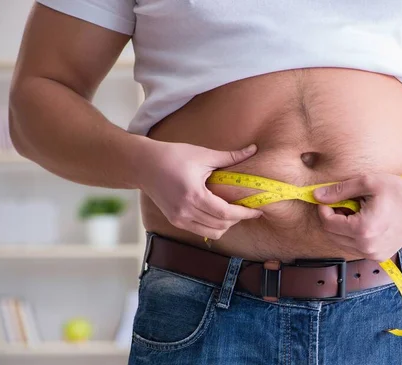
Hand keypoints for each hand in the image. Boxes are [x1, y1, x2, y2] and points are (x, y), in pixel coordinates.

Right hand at [137, 140, 262, 239]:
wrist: (143, 165)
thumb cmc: (173, 156)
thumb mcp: (203, 154)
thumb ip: (230, 156)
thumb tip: (253, 149)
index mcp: (194, 195)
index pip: (226, 213)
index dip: (244, 213)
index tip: (257, 210)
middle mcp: (185, 211)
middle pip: (221, 226)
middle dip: (238, 219)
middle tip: (247, 208)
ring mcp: (179, 219)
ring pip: (212, 233)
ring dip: (226, 225)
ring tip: (233, 211)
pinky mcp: (175, 221)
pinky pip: (200, 231)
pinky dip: (213, 226)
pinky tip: (218, 213)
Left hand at [313, 174, 401, 260]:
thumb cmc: (400, 192)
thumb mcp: (369, 183)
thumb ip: (340, 190)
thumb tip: (317, 196)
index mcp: (363, 230)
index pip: (328, 223)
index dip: (324, 209)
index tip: (329, 198)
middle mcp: (367, 247)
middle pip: (332, 235)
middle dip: (332, 218)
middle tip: (345, 203)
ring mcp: (373, 255)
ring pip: (341, 243)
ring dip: (342, 227)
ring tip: (357, 211)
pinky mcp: (378, 257)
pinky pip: (354, 247)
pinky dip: (352, 235)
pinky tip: (365, 221)